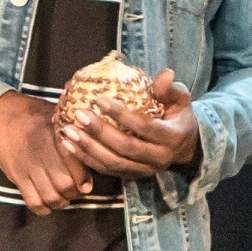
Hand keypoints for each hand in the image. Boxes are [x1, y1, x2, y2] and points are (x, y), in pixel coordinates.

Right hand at [0, 91, 88, 212]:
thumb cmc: (32, 114)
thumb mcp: (55, 115)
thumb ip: (74, 131)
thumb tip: (95, 149)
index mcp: (55, 133)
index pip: (76, 162)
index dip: (84, 178)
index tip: (86, 185)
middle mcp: (42, 150)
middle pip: (65, 184)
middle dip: (73, 193)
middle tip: (75, 191)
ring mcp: (27, 165)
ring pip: (50, 196)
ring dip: (60, 202)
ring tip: (63, 197)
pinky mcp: (16, 175)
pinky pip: (32, 201)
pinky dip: (43, 208)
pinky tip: (47, 203)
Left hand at [56, 69, 200, 177]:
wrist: (183, 149)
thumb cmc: (177, 117)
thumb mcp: (181, 100)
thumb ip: (171, 89)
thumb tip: (165, 74)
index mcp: (172, 138)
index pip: (145, 127)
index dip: (121, 114)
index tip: (98, 99)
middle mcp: (158, 159)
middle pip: (125, 148)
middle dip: (99, 131)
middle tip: (79, 114)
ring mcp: (143, 171)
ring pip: (112, 163)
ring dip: (88, 148)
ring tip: (68, 131)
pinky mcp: (130, 177)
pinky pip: (106, 170)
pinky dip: (85, 159)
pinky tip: (68, 145)